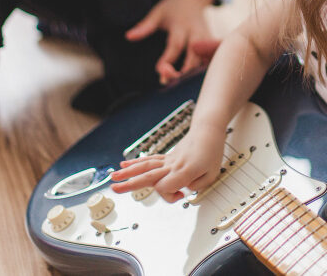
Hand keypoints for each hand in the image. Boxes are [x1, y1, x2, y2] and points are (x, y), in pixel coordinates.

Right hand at [110, 123, 226, 202]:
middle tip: (115, 189)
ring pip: (145, 166)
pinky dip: (136, 162)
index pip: (165, 187)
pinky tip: (124, 164)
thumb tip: (183, 188)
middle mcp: (173, 165)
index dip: (169, 195)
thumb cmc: (212, 152)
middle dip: (130, 184)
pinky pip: (149, 160)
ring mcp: (168, 160)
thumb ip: (198, 186)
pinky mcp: (167, 157)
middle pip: (148, 175)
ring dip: (128, 172)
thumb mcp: (212, 175)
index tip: (181, 194)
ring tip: (113, 178)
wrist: (208, 131)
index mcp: (184, 170)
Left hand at [126, 0, 217, 84]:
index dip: (168, 60)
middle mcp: (197, 33)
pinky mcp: (212, 43)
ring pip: (205, 60)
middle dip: (184, 71)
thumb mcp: (157, 12)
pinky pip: (211, 59)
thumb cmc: (173, 7)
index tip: (159, 71)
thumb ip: (145, 26)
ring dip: (194, 74)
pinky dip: (205, 70)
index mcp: (182, 25)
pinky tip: (194, 81)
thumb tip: (128, 36)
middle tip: (170, 81)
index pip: (176, 45)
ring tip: (181, 86)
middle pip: (194, 55)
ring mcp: (206, 38)